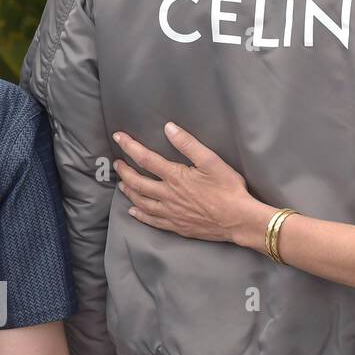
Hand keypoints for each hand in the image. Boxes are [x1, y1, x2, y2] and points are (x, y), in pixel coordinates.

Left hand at [113, 123, 262, 246]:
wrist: (237, 219)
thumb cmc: (228, 189)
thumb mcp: (211, 161)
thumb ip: (188, 144)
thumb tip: (169, 128)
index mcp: (175, 177)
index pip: (146, 159)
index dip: (130, 147)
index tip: (118, 138)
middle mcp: (168, 195)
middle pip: (138, 182)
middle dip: (124, 171)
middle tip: (117, 164)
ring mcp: (171, 213)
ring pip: (142, 202)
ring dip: (129, 192)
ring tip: (122, 185)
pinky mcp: (177, 226)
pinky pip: (152, 221)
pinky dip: (140, 215)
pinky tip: (134, 211)